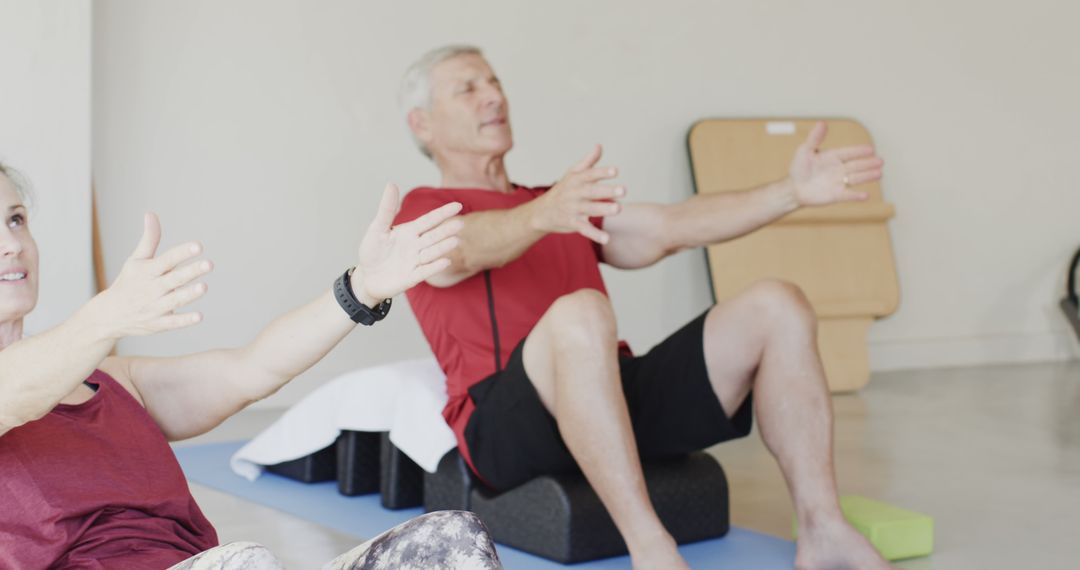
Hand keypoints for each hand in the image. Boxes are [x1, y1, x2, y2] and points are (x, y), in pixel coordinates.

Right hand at [83, 213, 211, 338]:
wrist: (108, 315)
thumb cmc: (128, 282)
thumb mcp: (136, 260)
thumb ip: (149, 239)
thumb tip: (151, 214)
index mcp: (146, 271)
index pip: (166, 260)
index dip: (181, 253)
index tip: (198, 246)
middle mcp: (150, 289)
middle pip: (173, 279)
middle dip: (190, 272)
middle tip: (208, 264)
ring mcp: (154, 307)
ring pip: (174, 301)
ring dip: (188, 295)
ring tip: (203, 287)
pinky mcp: (157, 324)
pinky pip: (172, 323)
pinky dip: (184, 320)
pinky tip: (199, 316)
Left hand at [353, 184, 462, 303]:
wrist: (366, 277)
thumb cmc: (372, 251)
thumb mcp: (377, 228)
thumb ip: (387, 209)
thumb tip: (391, 184)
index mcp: (409, 231)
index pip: (429, 220)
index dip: (443, 213)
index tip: (458, 205)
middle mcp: (416, 245)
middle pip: (434, 236)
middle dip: (446, 230)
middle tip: (461, 223)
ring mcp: (415, 261)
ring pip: (432, 252)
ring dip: (443, 247)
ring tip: (456, 240)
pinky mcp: (412, 277)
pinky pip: (425, 271)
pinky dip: (435, 267)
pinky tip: (446, 261)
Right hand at [531, 144, 625, 243]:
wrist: (541, 212)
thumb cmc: (562, 190)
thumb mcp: (572, 174)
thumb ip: (588, 162)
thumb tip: (599, 146)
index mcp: (576, 180)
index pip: (590, 174)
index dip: (602, 172)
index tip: (615, 171)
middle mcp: (574, 193)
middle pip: (592, 191)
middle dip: (607, 191)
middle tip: (623, 190)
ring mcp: (573, 209)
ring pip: (589, 209)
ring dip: (604, 209)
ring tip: (618, 208)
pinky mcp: (572, 223)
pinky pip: (584, 229)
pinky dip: (594, 234)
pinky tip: (607, 238)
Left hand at [788, 122, 883, 206]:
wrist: (793, 188)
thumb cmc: (798, 168)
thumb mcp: (805, 151)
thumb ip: (815, 138)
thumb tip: (822, 122)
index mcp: (833, 157)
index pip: (849, 153)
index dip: (859, 151)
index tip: (870, 149)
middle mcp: (839, 169)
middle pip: (856, 165)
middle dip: (868, 163)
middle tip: (881, 161)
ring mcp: (839, 182)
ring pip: (856, 178)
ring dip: (867, 176)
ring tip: (879, 173)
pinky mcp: (836, 195)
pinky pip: (848, 195)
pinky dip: (856, 196)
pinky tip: (866, 195)